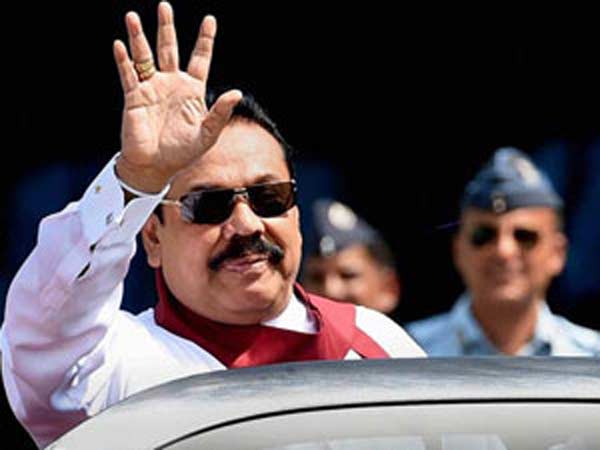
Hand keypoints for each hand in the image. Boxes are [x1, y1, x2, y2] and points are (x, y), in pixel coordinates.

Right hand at [114, 2, 241, 192]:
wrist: (155, 167)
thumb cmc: (182, 153)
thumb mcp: (207, 134)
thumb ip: (221, 113)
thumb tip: (237, 92)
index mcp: (192, 90)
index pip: (200, 59)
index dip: (205, 40)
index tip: (209, 19)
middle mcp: (171, 84)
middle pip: (169, 49)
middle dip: (166, 27)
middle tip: (164, 5)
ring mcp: (151, 88)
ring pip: (144, 56)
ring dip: (138, 37)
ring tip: (132, 16)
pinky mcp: (134, 97)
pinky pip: (128, 75)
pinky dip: (124, 61)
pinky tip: (120, 45)